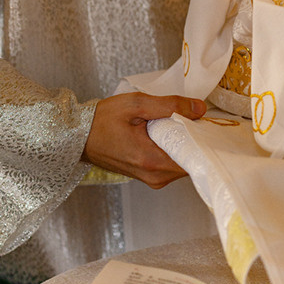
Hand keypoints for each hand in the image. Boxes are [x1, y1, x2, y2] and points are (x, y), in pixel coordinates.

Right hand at [82, 93, 205, 187]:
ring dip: (184, 142)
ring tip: (179, 121)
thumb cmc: (102, 120)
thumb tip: (199, 109)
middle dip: (195, 138)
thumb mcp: (136, 104)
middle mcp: (155, 177)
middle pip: (191, 160)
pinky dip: (174, 148)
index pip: (194, 156)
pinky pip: (171, 164)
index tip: (205, 120)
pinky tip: (168, 131)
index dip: (203, 137)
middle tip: (193, 116)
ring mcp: (152, 179)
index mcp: (152, 161)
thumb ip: (169, 105)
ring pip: (182, 163)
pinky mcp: (148, 176)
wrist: (78, 136)